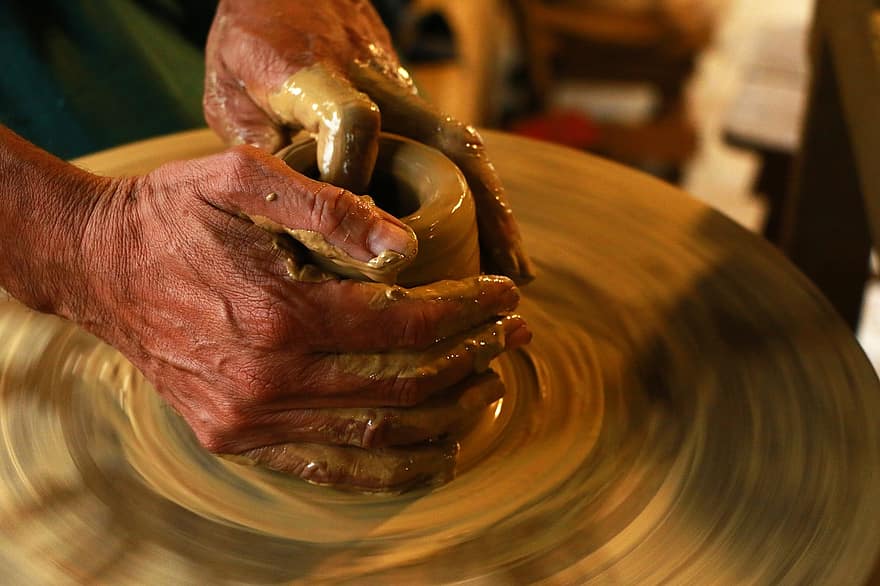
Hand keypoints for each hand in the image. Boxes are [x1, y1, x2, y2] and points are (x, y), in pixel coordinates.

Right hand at [78, 146, 528, 489]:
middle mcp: (271, 379)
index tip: (505, 297)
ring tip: (490, 386)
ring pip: (379, 433)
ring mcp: (252, 419)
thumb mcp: (243, 177)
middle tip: (514, 337)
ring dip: (447, 413)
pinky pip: (332, 469)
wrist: (101, 266)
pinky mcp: (237, 439)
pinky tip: (436, 452)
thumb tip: (406, 247)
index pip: (407, 321)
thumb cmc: (175, 213)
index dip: (468, 310)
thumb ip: (329, 207)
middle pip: (404, 381)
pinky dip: (392, 467)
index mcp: (281, 312)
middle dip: (472, 356)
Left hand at [203, 0, 534, 283]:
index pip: (351, 122)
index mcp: (318, 79)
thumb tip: (293, 220)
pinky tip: (500, 241)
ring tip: (517, 272)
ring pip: (465, 155)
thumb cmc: (256, 43)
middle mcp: (379, 89)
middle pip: (447, 145)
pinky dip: (485, 199)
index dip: (349, 170)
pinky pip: (460, 155)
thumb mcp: (231, 91)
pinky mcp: (419, 111)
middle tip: (494, 275)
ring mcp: (409, 99)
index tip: (345, 214)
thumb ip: (260, 154)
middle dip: (473, 213)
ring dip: (496, 213)